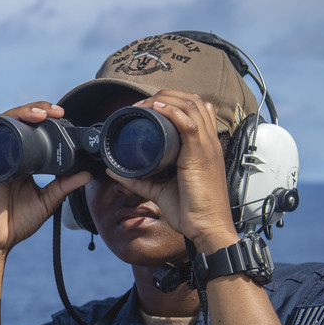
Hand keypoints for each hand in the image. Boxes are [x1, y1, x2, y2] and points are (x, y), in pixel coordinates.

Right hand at [0, 102, 92, 257]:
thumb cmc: (17, 222)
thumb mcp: (48, 201)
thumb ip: (65, 186)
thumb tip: (87, 174)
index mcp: (26, 161)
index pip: (35, 131)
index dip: (47, 119)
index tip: (63, 115)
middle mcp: (12, 155)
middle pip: (21, 122)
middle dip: (38, 110)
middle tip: (57, 112)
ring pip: (7, 126)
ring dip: (21, 113)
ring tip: (38, 114)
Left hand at [107, 90, 238, 252]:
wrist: (208, 228)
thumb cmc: (191, 211)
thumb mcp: (160, 190)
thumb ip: (140, 180)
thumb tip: (114, 170)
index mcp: (204, 147)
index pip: (196, 109)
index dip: (173, 101)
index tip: (147, 108)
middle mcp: (209, 142)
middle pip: (193, 100)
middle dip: (166, 96)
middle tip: (141, 105)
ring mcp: (207, 147)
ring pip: (191, 106)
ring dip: (165, 100)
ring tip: (144, 106)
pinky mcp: (201, 156)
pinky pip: (189, 124)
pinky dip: (173, 112)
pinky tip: (157, 109)